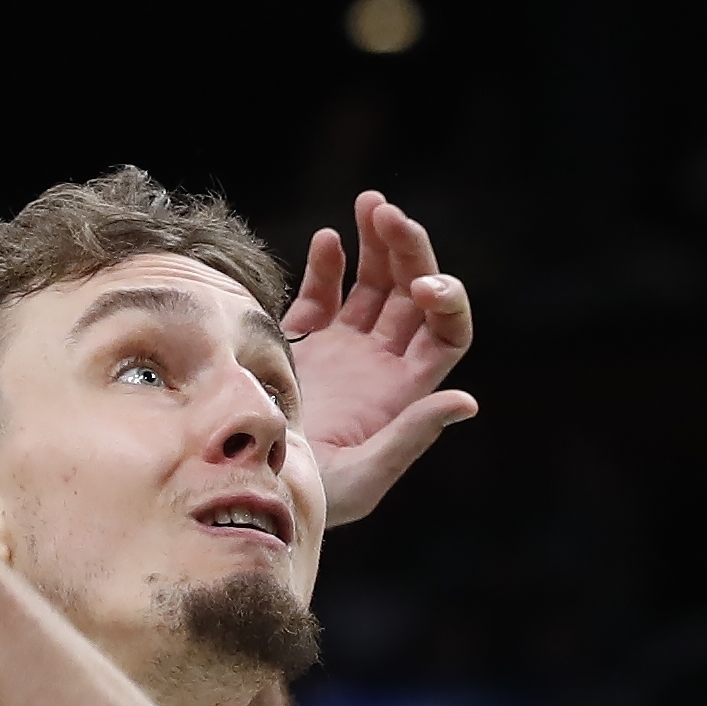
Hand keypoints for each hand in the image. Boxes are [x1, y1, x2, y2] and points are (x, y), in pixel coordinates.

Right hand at [286, 191, 476, 525]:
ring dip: (376, 242)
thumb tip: (466, 400)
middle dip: (408, 251)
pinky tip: (328, 240)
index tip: (423, 288)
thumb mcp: (364, 479)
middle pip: (412, 293)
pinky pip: (322, 294)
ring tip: (369, 204)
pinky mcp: (299, 344)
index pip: (448, 332)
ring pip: (373, 284)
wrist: (240, 492)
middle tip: (388, 215)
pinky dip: (328, 264)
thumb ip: (411, 436)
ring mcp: (342, 351)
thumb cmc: (309, 501)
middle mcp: (380, 365)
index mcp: (405, 392)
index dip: (447, 302)